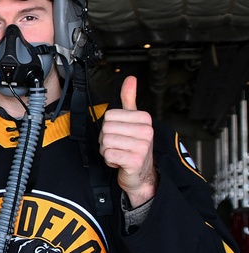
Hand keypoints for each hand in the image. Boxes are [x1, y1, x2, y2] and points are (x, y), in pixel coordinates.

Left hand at [99, 75, 156, 206]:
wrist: (141, 174)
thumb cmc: (134, 146)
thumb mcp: (132, 120)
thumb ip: (129, 99)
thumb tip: (130, 78)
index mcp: (144, 118)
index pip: (109, 115)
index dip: (109, 127)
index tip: (121, 134)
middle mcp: (146, 131)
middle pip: (106, 128)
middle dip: (106, 139)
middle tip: (119, 146)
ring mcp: (143, 146)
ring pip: (106, 142)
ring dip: (107, 150)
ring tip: (120, 153)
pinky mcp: (135, 161)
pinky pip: (108, 155)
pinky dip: (109, 161)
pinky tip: (120, 162)